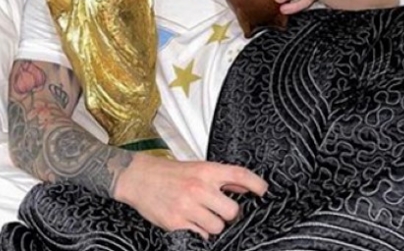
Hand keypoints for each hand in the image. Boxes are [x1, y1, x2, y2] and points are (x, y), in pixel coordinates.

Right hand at [113, 154, 267, 238]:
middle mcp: (199, 188)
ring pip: (217, 226)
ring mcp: (187, 207)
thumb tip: (246, 187)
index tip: (264, 191)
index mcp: (206, 171)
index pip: (239, 175)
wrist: (138, 178)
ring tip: (202, 215)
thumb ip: (222, 177)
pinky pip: (200, 234)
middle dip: (229, 214)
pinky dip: (199, 231)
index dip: (256, 184)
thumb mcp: (198, 168)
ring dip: (213, 224)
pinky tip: (191, 221)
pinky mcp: (176, 223)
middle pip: (232, 211)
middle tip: (220, 210)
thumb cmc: (169, 173)